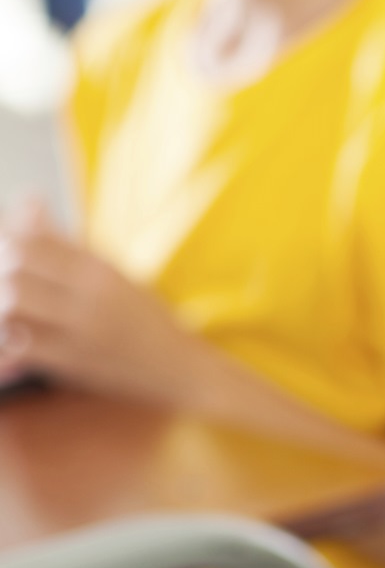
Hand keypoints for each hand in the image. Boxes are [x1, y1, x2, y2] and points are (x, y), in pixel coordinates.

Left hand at [0, 199, 207, 404]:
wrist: (184, 369)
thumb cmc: (146, 318)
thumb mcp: (114, 273)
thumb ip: (66, 240)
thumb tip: (27, 198)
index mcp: (101, 270)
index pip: (33, 240)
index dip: (5, 237)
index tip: (5, 243)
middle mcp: (92, 297)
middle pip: (16, 269)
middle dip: (1, 270)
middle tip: (5, 276)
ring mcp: (83, 331)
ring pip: (13, 305)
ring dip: (3, 303)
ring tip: (11, 304)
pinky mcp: (76, 363)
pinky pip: (23, 346)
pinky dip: (10, 338)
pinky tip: (16, 333)